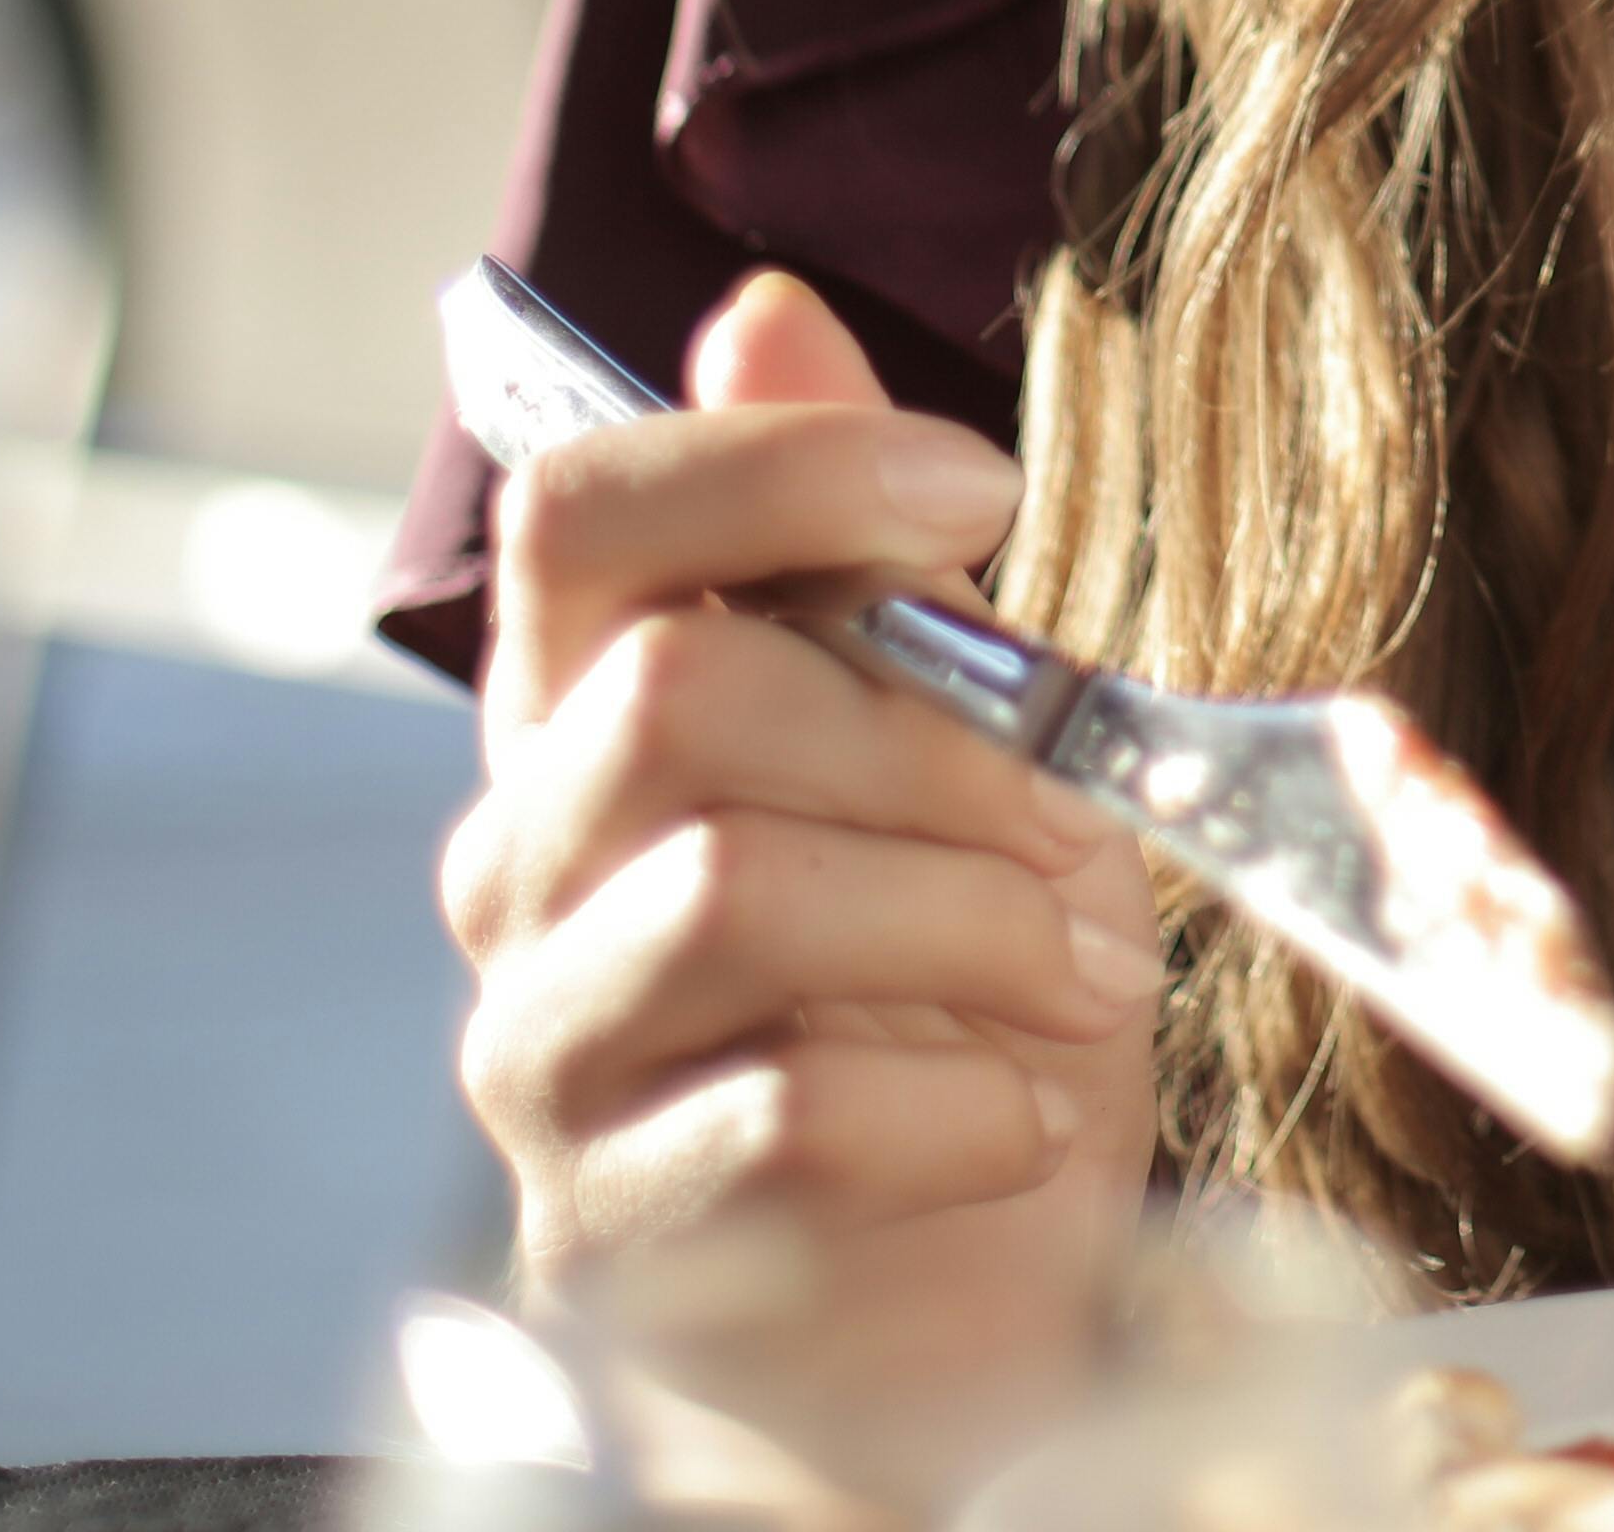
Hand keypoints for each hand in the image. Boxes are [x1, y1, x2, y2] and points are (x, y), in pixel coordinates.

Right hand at [443, 272, 1160, 1504]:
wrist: (923, 1305)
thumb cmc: (942, 999)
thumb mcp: (956, 749)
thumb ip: (856, 555)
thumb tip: (766, 308)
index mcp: (590, 712)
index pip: (582, 511)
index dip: (777, 466)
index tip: (979, 492)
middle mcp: (525, 863)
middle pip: (680, 692)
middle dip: (940, 742)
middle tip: (1088, 828)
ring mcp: (543, 1050)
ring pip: (728, 889)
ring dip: (966, 920)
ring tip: (1086, 975)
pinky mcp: (607, 1227)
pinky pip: (777, 1112)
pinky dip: (958, 1104)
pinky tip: (1028, 1118)